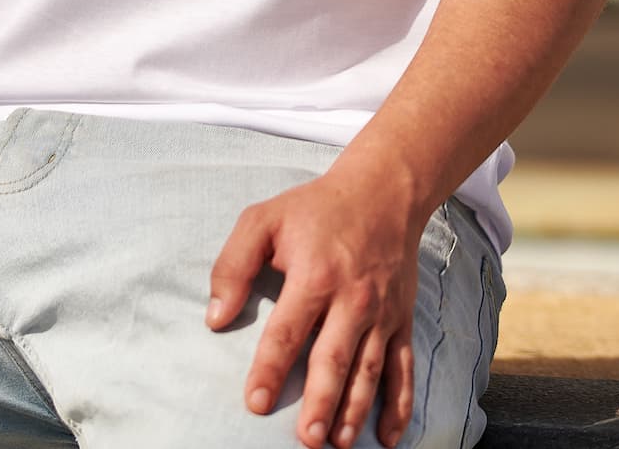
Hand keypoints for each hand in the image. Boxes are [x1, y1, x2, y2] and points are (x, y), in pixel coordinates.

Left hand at [206, 160, 423, 448]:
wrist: (381, 193)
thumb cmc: (314, 209)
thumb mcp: (263, 220)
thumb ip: (233, 265)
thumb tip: (215, 316)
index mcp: (314, 276)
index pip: (287, 332)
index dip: (270, 369)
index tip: (256, 403)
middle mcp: (351, 299)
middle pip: (332, 359)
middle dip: (319, 403)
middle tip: (304, 439)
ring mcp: (381, 313)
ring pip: (368, 371)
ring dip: (353, 410)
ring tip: (335, 443)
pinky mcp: (402, 319)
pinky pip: (403, 368)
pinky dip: (398, 405)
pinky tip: (386, 437)